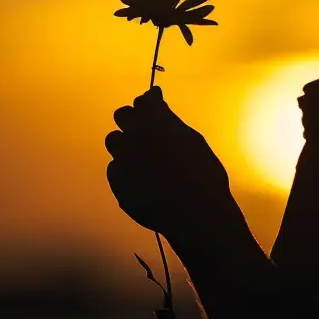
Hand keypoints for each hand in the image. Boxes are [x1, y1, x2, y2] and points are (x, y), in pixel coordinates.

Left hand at [104, 88, 230, 237]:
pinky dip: (125, 169)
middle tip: (147, 128)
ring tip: (144, 156)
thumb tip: (160, 109)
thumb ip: (173, 123)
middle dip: (134, 118)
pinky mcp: (118, 184)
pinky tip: (142, 178)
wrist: (197, 217)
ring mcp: (123, 161)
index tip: (155, 103)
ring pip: (114, 141)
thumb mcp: (196, 143)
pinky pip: (115, 169)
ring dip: (126, 143)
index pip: (144, 101)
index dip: (150, 102)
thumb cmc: (205, 178)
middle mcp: (134, 137)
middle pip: (122, 115)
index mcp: (155, 122)